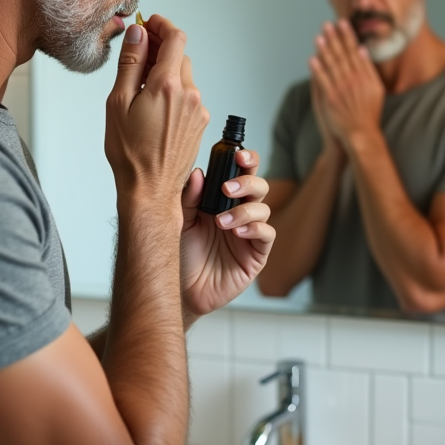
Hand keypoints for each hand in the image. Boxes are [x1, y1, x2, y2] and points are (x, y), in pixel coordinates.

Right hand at [105, 15, 208, 206]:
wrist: (151, 189)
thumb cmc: (131, 153)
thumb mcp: (118, 103)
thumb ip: (130, 63)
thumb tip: (138, 34)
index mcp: (167, 86)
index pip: (175, 38)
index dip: (161, 25)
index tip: (149, 25)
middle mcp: (189, 95)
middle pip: (179, 56)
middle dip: (160, 49)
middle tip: (138, 55)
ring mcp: (198, 110)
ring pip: (184, 76)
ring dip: (165, 72)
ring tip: (141, 87)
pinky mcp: (200, 123)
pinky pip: (188, 96)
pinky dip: (173, 92)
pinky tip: (154, 107)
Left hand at [178, 149, 274, 320]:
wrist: (177, 290)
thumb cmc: (178, 254)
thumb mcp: (178, 221)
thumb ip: (189, 197)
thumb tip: (199, 172)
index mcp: (221, 200)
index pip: (240, 173)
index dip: (245, 160)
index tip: (238, 155)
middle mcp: (238, 214)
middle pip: (258, 186)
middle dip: (248, 182)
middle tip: (228, 188)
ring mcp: (248, 234)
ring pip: (263, 209)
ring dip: (244, 210)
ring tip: (222, 221)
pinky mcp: (256, 255)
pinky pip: (267, 235)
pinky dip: (255, 228)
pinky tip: (239, 232)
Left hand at [310, 19, 384, 152]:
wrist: (362, 133)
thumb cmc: (369, 113)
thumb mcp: (376, 89)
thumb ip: (369, 69)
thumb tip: (362, 50)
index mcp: (364, 76)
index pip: (354, 51)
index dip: (347, 36)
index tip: (342, 23)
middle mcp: (353, 80)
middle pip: (342, 55)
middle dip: (334, 38)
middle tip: (327, 24)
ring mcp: (341, 89)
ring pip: (331, 65)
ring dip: (324, 50)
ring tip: (319, 36)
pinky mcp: (331, 98)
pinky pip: (322, 81)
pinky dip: (317, 69)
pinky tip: (312, 59)